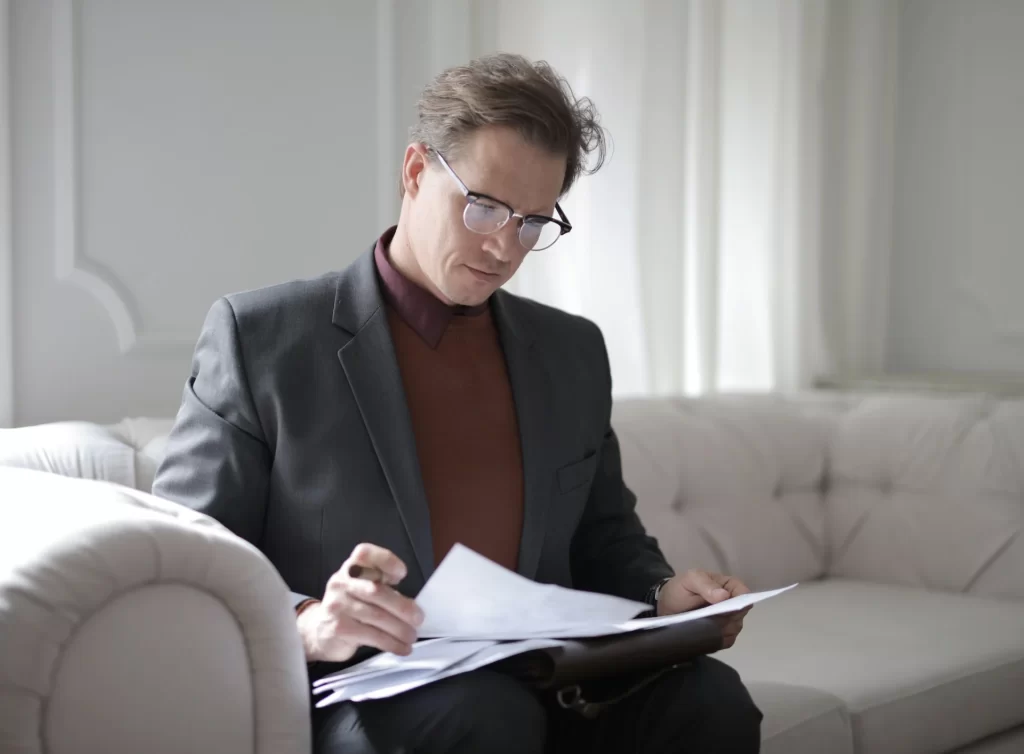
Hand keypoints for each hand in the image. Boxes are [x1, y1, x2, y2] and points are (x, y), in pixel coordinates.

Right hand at [297, 543, 424, 662]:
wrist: (318, 630)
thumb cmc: (350, 607)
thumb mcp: (362, 589)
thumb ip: (383, 588)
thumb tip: (413, 607)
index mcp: (351, 568)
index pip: (364, 553)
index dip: (385, 560)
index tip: (402, 574)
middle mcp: (341, 583)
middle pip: (376, 590)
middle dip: (402, 606)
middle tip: (418, 619)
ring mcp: (337, 605)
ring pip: (376, 616)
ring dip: (400, 629)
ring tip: (412, 636)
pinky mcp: (338, 628)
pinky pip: (371, 635)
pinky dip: (391, 643)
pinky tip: (401, 648)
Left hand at [656, 570, 751, 649]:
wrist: (667, 607)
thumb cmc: (681, 589)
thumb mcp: (690, 580)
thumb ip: (706, 585)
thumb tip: (724, 595)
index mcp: (729, 586)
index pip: (744, 594)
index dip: (739, 602)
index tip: (726, 608)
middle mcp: (733, 604)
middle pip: (740, 614)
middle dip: (726, 617)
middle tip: (707, 617)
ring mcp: (729, 621)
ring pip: (734, 629)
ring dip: (719, 629)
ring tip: (701, 625)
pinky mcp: (722, 636)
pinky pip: (726, 641)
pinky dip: (716, 640)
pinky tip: (704, 635)